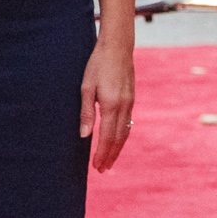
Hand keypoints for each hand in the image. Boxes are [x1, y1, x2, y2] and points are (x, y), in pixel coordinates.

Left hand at [80, 40, 135, 170]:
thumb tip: (85, 136)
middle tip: (103, 170)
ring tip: (109, 160)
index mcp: (111, 105)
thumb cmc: (98, 65)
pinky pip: (128, 123)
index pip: (107, 137)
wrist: (118, 47)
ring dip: (117, 149)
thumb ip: (86, 112)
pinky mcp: (131, 99)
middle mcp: (124, 106)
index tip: (96, 166)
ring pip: (125, 132)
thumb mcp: (86, 87)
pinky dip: (122, 136)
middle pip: (119, 139)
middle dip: (110, 156)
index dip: (102, 154)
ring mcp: (130, 103)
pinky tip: (117, 141)